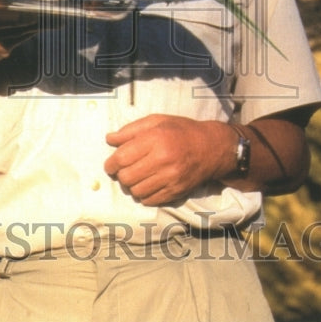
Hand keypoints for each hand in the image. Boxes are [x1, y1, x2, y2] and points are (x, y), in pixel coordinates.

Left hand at [104, 114, 234, 206]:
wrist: (211, 147)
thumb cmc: (180, 131)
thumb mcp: (157, 121)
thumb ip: (131, 130)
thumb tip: (109, 139)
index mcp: (155, 139)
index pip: (122, 158)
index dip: (111, 164)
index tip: (110, 165)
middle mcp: (163, 160)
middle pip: (126, 177)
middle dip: (120, 175)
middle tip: (124, 171)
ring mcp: (171, 178)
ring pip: (136, 191)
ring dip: (131, 186)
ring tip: (137, 177)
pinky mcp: (177, 192)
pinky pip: (150, 200)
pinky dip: (144, 195)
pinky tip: (148, 185)